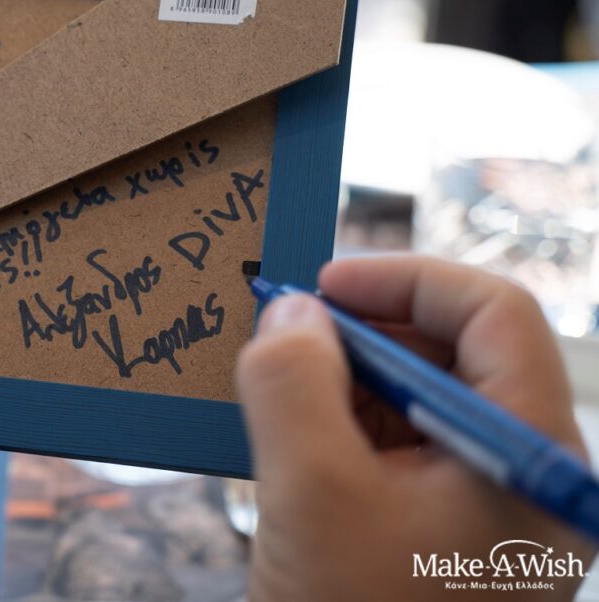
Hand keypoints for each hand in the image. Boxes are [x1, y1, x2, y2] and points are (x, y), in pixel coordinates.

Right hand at [238, 256, 595, 600]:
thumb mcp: (310, 492)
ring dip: (343, 377)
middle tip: (284, 334)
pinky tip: (289, 433)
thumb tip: (289, 311)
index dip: (406, 280)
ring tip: (274, 389)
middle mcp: (523, 473)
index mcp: (533, 458)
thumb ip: (292, 381)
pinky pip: (397, 444)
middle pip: (455, 351)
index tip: (322, 286)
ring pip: (419, 396)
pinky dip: (341, 422)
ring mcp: (485, 505)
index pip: (495, 316)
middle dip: (363, 330)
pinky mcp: (442, 529)